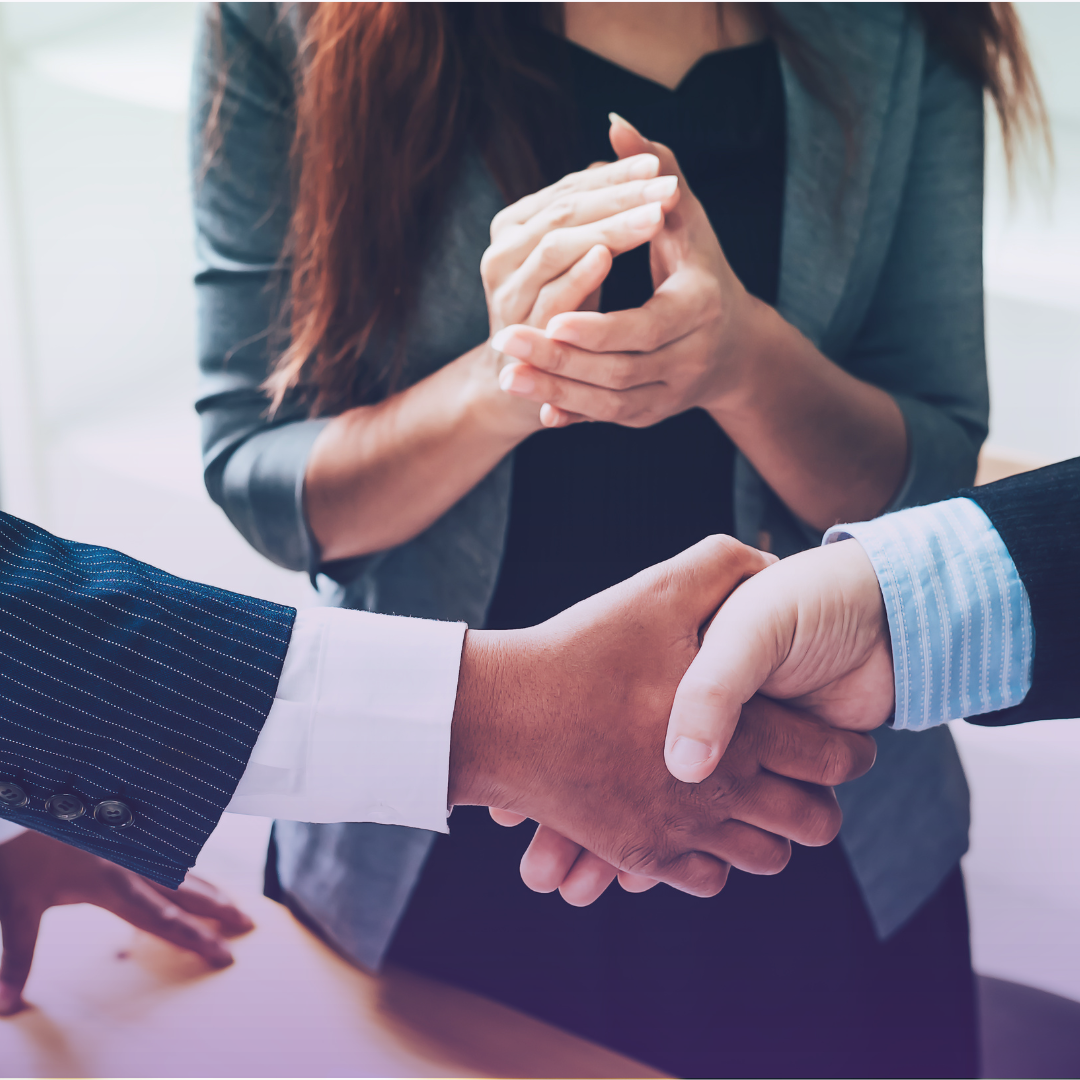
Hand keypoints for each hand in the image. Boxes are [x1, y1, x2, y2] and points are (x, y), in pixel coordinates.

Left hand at [0, 830, 252, 1015]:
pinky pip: (168, 856)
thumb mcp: (14, 906)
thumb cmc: (17, 856)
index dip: (197, 940)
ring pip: (182, 871)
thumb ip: (18, 954)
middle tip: (249, 925)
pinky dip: (191, 870)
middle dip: (219, 910)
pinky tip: (198, 876)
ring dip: (210, 889)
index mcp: (111, 883)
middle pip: (185, 892)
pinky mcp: (127, 837)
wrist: (24, 797)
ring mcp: (132, 847)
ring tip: (235, 904)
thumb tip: (5, 1002)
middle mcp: (131, 864)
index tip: (224, 955)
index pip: (163, 921)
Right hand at [449, 535, 876, 897]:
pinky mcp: (640, 853)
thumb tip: (774, 562)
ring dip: (772, 831)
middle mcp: (721, 793)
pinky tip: (703, 820)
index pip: (832, 759)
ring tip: (758, 800)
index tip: (848, 743)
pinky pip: (706, 878)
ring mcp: (679, 831)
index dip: (850, 750)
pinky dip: (715, 857)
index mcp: (741, 731)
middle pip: (811, 823)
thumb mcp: (657, 591)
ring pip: (764, 857)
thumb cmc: (582, 651)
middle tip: (809, 777)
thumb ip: (727, 569)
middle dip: (822, 800)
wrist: (501, 715)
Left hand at [492, 114, 775, 428]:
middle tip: (504, 341)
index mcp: (701, 308)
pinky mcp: (651, 415)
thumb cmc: (702, 269)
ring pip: (609, 403)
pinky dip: (572, 415)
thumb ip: (656, 172)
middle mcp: (690, 359)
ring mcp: (671, 394)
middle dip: (561, 360)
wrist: (731, 346)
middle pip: (620, 371)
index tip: (552, 319)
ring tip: (508, 374)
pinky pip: (606, 420)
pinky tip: (536, 410)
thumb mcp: (688, 220)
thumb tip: (616, 123)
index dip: (599, 327)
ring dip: (556, 391)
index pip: (646, 326)